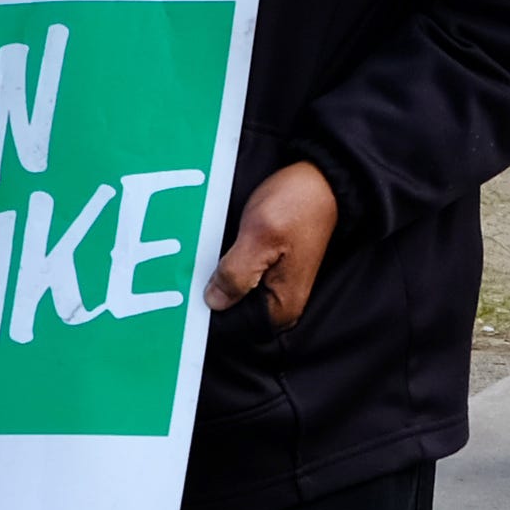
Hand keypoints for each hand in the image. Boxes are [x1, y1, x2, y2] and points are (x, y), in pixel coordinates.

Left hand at [205, 160, 341, 332]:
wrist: (320, 181)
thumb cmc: (297, 205)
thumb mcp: (260, 236)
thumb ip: (236, 274)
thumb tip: (213, 302)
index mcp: (280, 308)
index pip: (231, 328)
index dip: (208, 311)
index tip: (189, 289)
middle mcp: (279, 305)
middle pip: (231, 312)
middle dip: (210, 292)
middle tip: (190, 267)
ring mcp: (274, 287)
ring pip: (232, 293)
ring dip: (215, 277)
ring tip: (203, 255)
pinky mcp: (269, 270)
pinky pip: (238, 277)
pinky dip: (225, 265)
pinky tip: (216, 249)